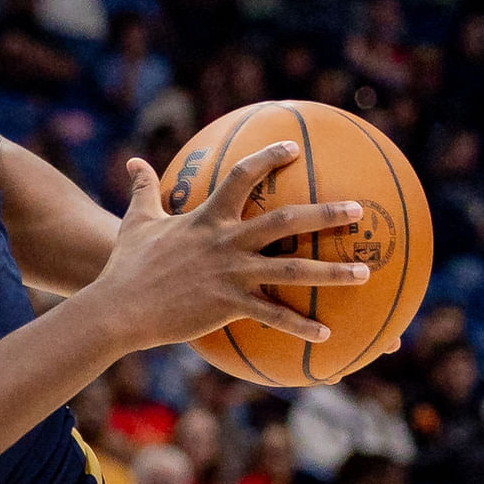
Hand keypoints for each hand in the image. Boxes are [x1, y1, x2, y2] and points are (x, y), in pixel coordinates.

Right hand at [93, 142, 371, 351]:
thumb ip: (142, 189)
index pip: (241, 178)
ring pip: (291, 270)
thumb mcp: (136, 221)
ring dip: (331, 271)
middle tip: (358, 210)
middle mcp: (224, 242)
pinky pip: (273, 316)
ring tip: (364, 272)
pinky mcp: (228, 305)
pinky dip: (301, 326)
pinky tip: (327, 335)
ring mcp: (230, 274)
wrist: (118, 306)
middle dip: (324, 214)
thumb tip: (134, 160)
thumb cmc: (126, 265)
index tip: (293, 148)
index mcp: (205, 218)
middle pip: (284, 222)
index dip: (268, 159)